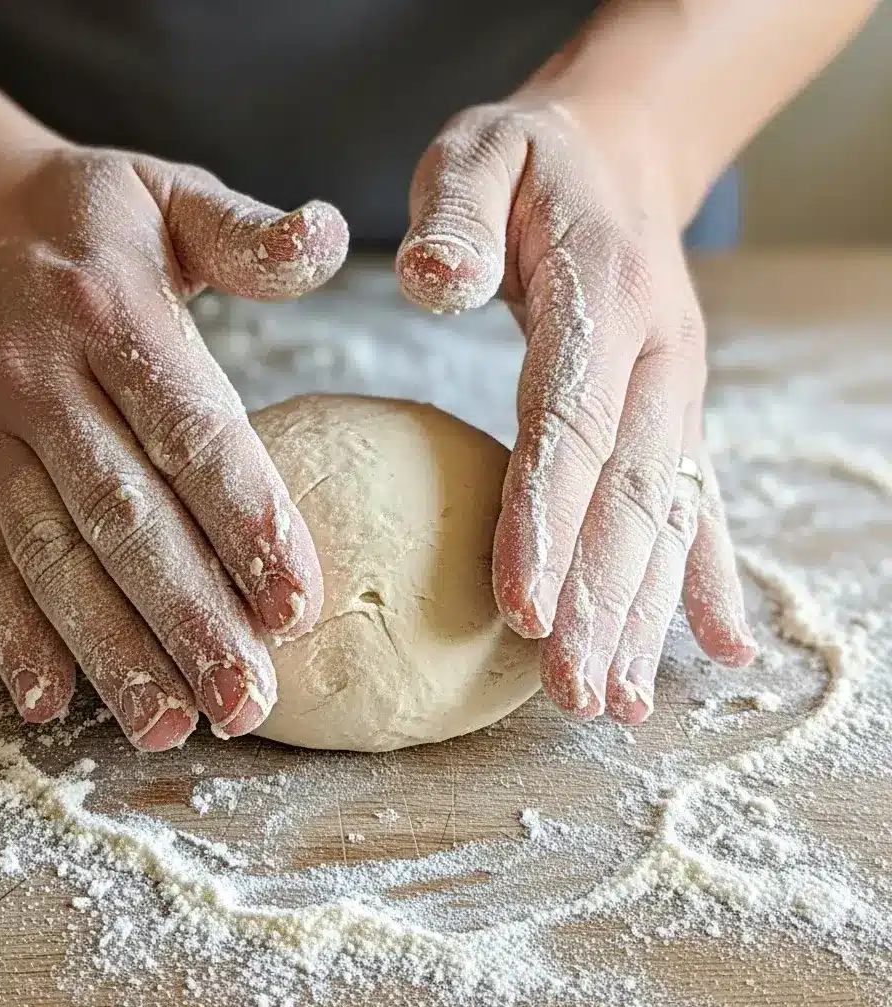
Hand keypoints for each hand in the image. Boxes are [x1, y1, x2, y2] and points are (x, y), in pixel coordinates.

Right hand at [0, 140, 347, 748]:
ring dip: (113, 649)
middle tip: (249, 702)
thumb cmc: (89, 213)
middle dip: (188, 617)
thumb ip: (248, 233)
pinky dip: (13, 633)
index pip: (188, 430)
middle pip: (124, 516)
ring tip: (171, 726)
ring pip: (54, 556)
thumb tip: (328, 235)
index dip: (243, 518)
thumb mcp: (170, 194)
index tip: (295, 605)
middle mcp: (44, 379)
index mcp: (113, 310)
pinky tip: (50, 703)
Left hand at [397, 97, 755, 723]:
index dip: (549, 520)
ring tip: (623, 702)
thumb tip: (434, 279)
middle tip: (574, 696)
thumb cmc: (527, 164)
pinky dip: (704, 579)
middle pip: (631, 494)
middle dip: (604, 600)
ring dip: (646, 613)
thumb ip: (459, 214)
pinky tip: (721, 648)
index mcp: (606, 297)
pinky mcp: (672, 414)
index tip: (524, 611)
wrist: (614, 154)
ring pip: (667, 516)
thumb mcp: (478, 155)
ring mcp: (675, 392)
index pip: (572, 425)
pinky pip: (696, 503)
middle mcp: (659, 357)